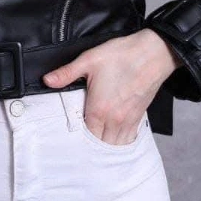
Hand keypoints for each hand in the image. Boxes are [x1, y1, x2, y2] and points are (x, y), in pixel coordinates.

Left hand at [42, 29, 181, 145]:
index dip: (76, 139)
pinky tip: (114, 139)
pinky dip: (120, 143)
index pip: (84, 137)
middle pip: (100, 146)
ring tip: (96, 144)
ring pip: (115, 146)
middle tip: (81, 143)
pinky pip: (129, 139)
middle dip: (90, 146)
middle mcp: (114, 120)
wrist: (153, 53)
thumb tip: (47, 80)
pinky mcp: (139, 117)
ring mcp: (128, 120)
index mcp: (99, 109)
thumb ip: (67, 73)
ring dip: (105, 146)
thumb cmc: (122, 55)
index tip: (70, 137)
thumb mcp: (89, 60)